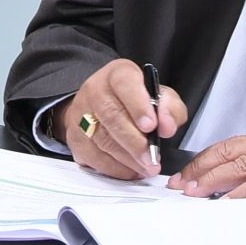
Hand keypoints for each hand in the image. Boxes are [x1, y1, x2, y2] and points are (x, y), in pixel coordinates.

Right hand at [55, 59, 187, 179]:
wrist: (98, 107)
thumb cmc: (133, 102)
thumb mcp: (158, 96)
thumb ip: (170, 108)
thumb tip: (167, 126)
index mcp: (117, 74)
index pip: (125, 84)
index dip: (138, 105)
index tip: (151, 125)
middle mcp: (95, 90)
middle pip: (112, 116)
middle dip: (136, 142)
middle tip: (153, 157)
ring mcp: (81, 115)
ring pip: (103, 140)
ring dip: (129, 159)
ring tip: (148, 167)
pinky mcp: (75, 139)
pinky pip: (95, 158)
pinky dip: (117, 168)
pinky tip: (132, 170)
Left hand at [168, 129, 245, 206]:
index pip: (232, 146)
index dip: (207, 160)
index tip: (187, 174)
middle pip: (229, 152)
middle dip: (200, 169)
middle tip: (179, 185)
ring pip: (241, 164)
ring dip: (213, 180)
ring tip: (194, 193)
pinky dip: (244, 192)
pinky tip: (230, 202)